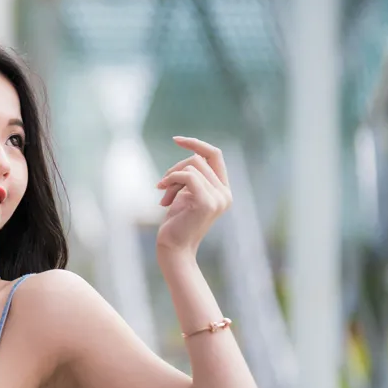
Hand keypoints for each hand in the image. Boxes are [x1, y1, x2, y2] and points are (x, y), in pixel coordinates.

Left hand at [155, 136, 232, 256]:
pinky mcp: (207, 203)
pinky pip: (188, 176)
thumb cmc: (176, 223)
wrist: (173, 248)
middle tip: (162, 186)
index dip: (196, 143)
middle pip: (199, 159)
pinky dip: (171, 180)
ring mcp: (219, 198)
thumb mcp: (184, 195)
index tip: (176, 139)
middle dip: (175, 169)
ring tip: (163, 197)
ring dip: (171, 178)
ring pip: (191, 167)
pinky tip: (163, 196)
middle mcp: (226, 193)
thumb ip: (192, 177)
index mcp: (223, 189)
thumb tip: (191, 156)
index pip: (215, 155)